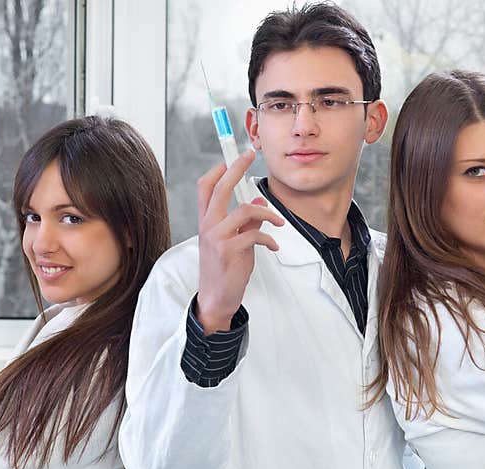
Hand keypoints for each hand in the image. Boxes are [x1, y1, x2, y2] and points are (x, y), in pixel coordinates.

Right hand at [196, 150, 284, 333]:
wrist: (216, 298)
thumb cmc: (224, 270)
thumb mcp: (232, 242)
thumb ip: (244, 222)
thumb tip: (259, 201)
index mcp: (206, 222)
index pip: (205, 188)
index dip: (217, 171)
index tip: (232, 159)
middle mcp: (208, 226)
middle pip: (220, 188)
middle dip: (236, 168)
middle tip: (250, 155)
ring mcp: (217, 238)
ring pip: (246, 211)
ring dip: (268, 215)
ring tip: (279, 224)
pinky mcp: (229, 251)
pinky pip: (255, 235)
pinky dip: (269, 239)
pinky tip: (273, 247)